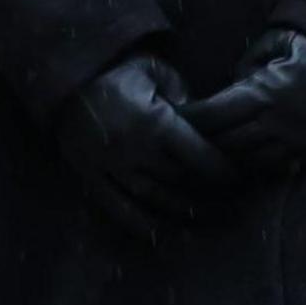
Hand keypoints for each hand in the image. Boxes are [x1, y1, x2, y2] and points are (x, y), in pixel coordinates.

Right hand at [54, 52, 239, 233]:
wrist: (67, 79)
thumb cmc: (119, 72)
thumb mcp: (157, 71)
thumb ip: (183, 97)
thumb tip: (204, 127)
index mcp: (154, 121)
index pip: (198, 156)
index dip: (222, 171)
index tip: (238, 177)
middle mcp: (133, 149)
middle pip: (179, 182)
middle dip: (208, 194)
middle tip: (230, 201)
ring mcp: (109, 167)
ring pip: (153, 200)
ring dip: (183, 213)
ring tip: (206, 218)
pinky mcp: (90, 177)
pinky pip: (120, 209)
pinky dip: (144, 225)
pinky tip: (166, 233)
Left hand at [182, 27, 305, 177]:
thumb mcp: (268, 46)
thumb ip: (242, 73)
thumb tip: (221, 96)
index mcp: (266, 92)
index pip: (214, 115)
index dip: (191, 118)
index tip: (174, 117)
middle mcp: (281, 122)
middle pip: (227, 144)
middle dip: (202, 142)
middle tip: (182, 139)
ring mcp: (299, 141)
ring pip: (250, 162)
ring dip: (228, 159)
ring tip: (209, 153)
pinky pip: (277, 168)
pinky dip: (256, 166)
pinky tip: (242, 160)